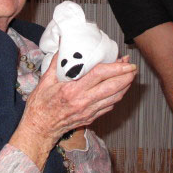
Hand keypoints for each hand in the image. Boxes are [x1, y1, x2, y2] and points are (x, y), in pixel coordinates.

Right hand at [9, 54, 135, 167]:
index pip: (100, 75)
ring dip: (125, 86)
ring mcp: (89, 111)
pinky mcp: (91, 118)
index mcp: (72, 89)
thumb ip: (57, 61)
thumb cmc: (40, 105)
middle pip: (113, 87)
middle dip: (127, 76)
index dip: (116, 67)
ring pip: (114, 98)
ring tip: (129, 76)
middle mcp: (83, 101)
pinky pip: (109, 107)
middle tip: (133, 67)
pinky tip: (119, 90)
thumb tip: (63, 44)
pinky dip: (117, 97)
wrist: (39, 129)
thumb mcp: (45, 80)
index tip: (125, 61)